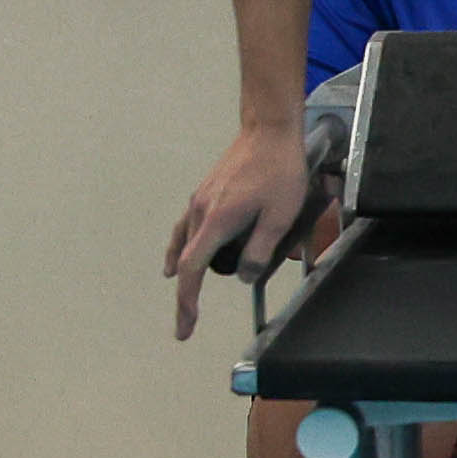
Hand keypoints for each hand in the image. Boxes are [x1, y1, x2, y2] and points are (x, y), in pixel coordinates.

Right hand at [165, 113, 316, 335]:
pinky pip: (186, 229)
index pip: (193, 269)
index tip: (185, 325)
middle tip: (188, 323)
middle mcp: (200, 212)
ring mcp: (199, 202)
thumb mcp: (280, 215)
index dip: (188, 301)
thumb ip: (260, 249)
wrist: (269, 132)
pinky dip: (180, 249)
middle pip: (186, 262)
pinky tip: (176, 259)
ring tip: (186, 299)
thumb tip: (243, 277)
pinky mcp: (205, 194)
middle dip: (187, 295)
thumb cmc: (280, 171)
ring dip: (185, 273)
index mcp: (217, 221)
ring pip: (184, 245)